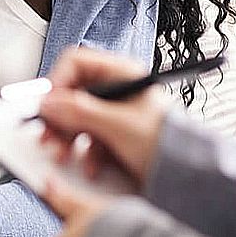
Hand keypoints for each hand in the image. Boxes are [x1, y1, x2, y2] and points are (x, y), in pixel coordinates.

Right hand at [36, 46, 171, 188]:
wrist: (188, 174)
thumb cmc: (167, 143)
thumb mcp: (118, 125)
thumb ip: (80, 111)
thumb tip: (48, 102)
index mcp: (121, 72)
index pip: (75, 63)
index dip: (57, 82)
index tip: (47, 106)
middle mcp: (115, 87)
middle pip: (70, 91)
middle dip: (58, 116)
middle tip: (48, 135)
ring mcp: (112, 110)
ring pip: (74, 115)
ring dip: (66, 137)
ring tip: (64, 154)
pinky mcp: (111, 132)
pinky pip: (85, 135)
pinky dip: (83, 151)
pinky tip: (91, 164)